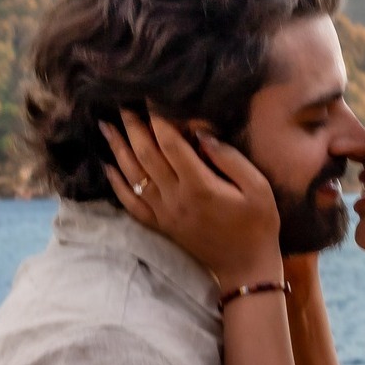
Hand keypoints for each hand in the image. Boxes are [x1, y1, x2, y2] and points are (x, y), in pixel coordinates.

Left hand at [101, 111, 282, 291]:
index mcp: (200, 185)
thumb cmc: (258, 224)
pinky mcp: (161, 226)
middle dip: (133, 127)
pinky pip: (132, 203)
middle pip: (146, 155)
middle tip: (121, 105)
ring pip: (134, 176)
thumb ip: (230, 159)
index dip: (159, 118)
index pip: (171, 144)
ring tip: (106, 127)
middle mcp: (176, 198)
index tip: (150, 98)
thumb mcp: (258, 188)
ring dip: (118, 149)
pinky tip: (108, 168)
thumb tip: (202, 134)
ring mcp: (165, 214)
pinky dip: (117, 184)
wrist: (245, 266)